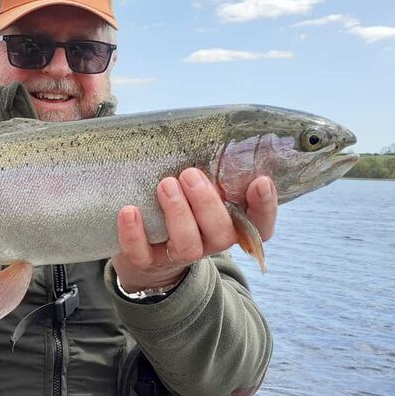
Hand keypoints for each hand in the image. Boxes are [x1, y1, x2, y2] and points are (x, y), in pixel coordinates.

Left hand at [112, 168, 276, 291]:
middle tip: (190, 174)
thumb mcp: (199, 191)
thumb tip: (213, 133)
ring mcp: (178, 255)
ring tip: (165, 185)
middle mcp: (209, 243)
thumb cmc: (180, 206)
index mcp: (229, 224)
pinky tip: (129, 210)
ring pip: (187, 245)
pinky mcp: (147, 262)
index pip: (260, 225)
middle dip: (206, 202)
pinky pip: (141, 253)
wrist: (146, 249)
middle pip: (221, 232)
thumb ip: (210, 172)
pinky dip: (134, 233)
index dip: (265, 208)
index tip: (260, 181)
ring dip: (177, 214)